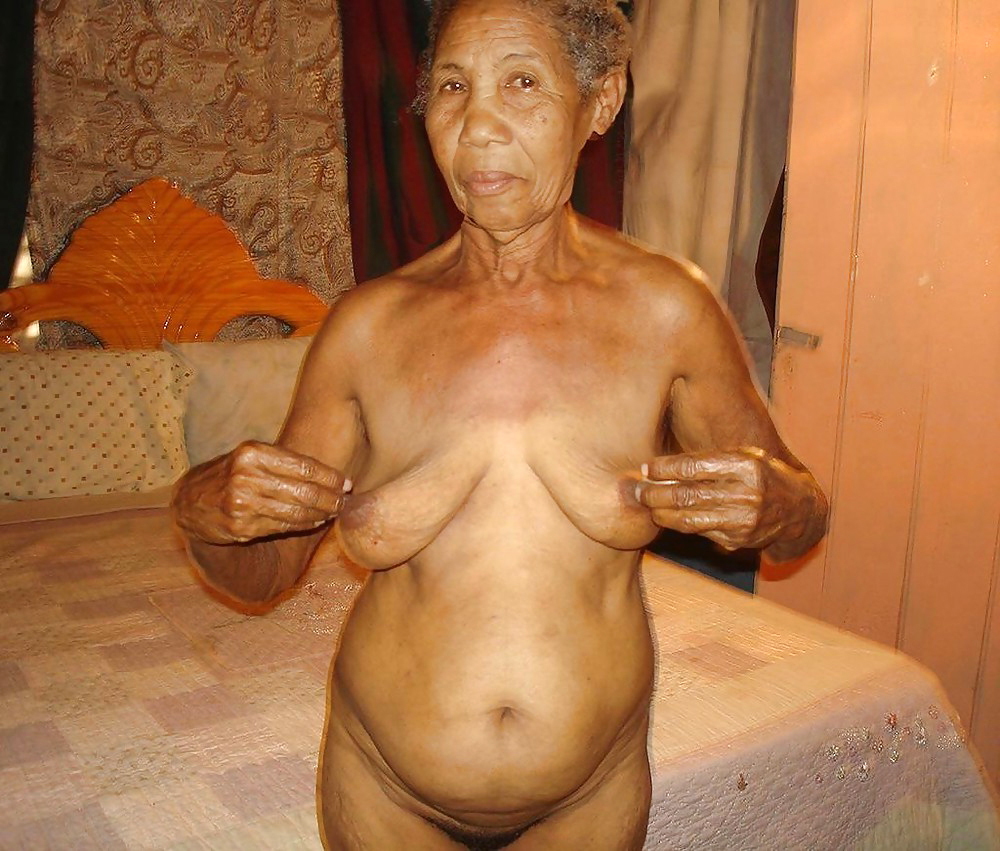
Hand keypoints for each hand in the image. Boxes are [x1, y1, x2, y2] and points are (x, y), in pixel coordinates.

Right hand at [172, 441, 350, 544]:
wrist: (189, 501)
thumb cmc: (230, 474)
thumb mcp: (251, 457)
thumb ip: (286, 462)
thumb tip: (334, 477)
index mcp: (252, 453)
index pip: (304, 466)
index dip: (330, 477)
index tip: (347, 483)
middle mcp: (246, 476)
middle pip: (304, 491)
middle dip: (330, 498)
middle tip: (344, 502)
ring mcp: (242, 503)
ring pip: (296, 512)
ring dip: (321, 514)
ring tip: (332, 512)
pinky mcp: (240, 527)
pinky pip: (283, 526)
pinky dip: (304, 525)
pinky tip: (314, 521)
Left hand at [634, 448, 814, 552]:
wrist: (799, 509)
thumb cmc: (762, 474)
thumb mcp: (744, 456)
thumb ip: (709, 459)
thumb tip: (662, 467)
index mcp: (745, 465)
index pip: (694, 466)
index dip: (665, 468)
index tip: (647, 468)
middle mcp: (745, 493)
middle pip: (688, 495)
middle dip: (657, 494)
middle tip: (639, 491)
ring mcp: (743, 520)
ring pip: (690, 518)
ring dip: (663, 514)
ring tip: (648, 507)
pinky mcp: (739, 540)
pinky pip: (701, 532)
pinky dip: (680, 525)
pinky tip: (668, 518)